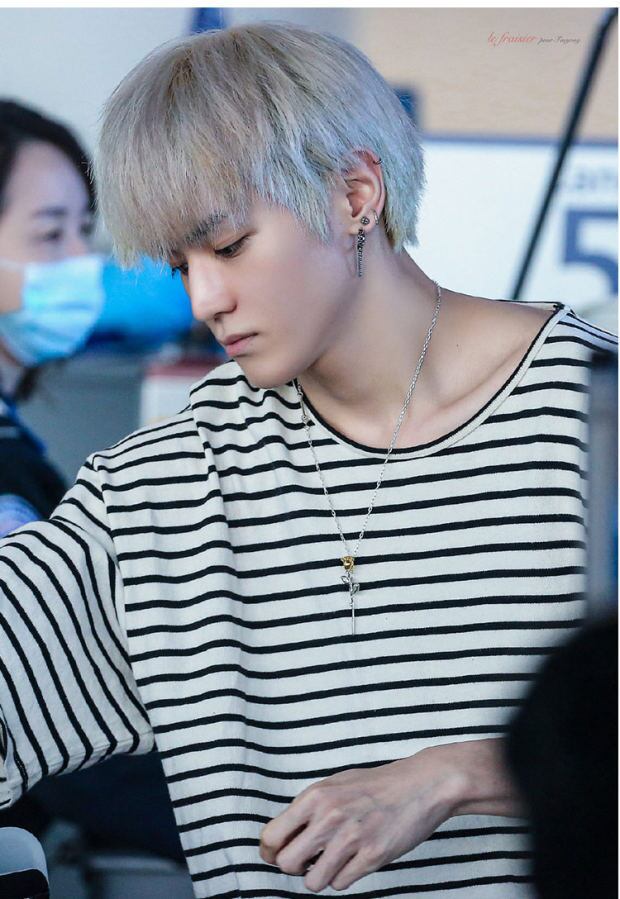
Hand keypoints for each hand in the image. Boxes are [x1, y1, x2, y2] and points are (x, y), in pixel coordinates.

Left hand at [259, 748, 465, 892]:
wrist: (421, 784)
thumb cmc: (376, 785)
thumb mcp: (334, 785)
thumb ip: (308, 809)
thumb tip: (281, 838)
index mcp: (315, 796)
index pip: (272, 835)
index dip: (271, 851)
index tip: (278, 855)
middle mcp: (330, 816)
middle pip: (287, 864)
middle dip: (295, 867)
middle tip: (308, 860)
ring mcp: (351, 837)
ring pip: (313, 882)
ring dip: (320, 876)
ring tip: (333, 862)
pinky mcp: (373, 856)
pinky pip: (340, 884)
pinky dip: (343, 878)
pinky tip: (354, 861)